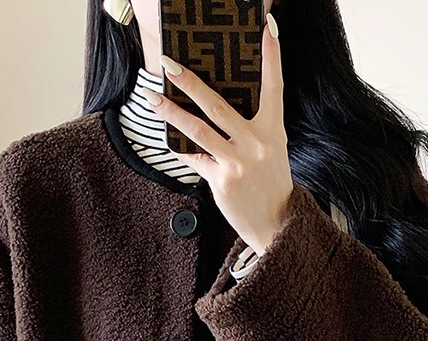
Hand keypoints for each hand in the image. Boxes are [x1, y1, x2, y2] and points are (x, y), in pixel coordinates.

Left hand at [144, 13, 293, 256]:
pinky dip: (180, 148)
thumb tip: (219, 106)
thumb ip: (252, 128)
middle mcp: (256, 143)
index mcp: (273, 131)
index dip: (271, 56)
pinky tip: (167, 138)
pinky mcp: (221, 181)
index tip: (267, 28)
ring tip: (152, 97)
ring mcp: (237, 163)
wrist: (275, 225)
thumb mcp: (272, 151)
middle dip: (190, 82)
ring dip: (171, 112)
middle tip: (169, 64)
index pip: (274, 86)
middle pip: (217, 105)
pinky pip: (194, 158)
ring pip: (198, 130)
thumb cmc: (271, 184)